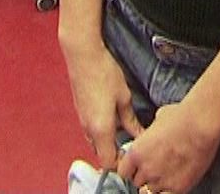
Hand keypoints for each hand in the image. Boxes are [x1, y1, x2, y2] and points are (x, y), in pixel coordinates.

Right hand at [63, 38, 143, 169]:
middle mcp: (88, 130)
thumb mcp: (124, 98)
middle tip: (133, 142)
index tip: (134, 155)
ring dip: (109, 141)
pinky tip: (113, 116)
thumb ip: (130, 120)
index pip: (108, 162)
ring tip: (125, 128)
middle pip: (102, 153)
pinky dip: (102, 131)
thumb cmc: (104, 74)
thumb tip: (139, 134)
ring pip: (96, 142)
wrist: (83, 56)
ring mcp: (82, 121)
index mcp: (100, 130)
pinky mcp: (80, 112)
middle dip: (117, 152)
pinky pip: (92, 130)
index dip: (122, 163)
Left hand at [115, 98, 219, 193]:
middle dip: (144, 174)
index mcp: (136, 152)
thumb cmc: (182, 117)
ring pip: (150, 191)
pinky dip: (167, 191)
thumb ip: (151, 132)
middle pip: (137, 181)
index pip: (123, 171)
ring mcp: (161, 180)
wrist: (201, 125)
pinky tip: (173, 182)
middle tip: (155, 166)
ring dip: (156, 183)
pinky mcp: (178, 187)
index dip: (130, 168)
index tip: (136, 165)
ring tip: (166, 173)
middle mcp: (146, 169)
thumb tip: (155, 131)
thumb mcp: (158, 119)